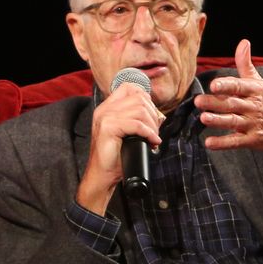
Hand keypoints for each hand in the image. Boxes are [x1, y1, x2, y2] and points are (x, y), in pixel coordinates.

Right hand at [77, 80, 163, 214]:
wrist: (103, 176)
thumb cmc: (116, 157)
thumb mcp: (128, 133)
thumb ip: (137, 120)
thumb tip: (159, 116)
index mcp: (107, 108)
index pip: (130, 88)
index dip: (146, 99)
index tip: (152, 117)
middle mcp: (104, 110)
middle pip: (138, 98)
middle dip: (153, 114)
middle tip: (155, 132)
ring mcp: (105, 118)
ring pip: (139, 110)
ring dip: (152, 125)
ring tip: (153, 138)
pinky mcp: (108, 128)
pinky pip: (136, 124)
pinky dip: (149, 133)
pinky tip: (152, 142)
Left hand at [194, 39, 262, 154]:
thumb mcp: (261, 82)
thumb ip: (246, 65)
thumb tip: (243, 43)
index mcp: (255, 90)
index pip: (239, 86)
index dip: (226, 85)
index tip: (214, 85)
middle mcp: (254, 107)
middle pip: (232, 104)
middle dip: (215, 103)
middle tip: (199, 101)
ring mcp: (254, 124)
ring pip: (233, 122)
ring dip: (218, 121)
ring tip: (203, 118)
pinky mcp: (253, 140)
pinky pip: (236, 142)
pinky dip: (222, 143)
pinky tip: (209, 143)